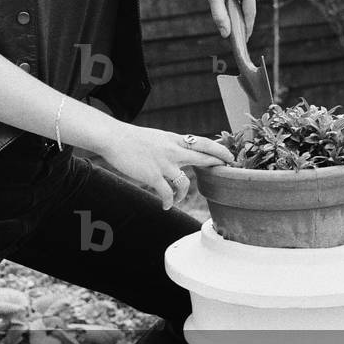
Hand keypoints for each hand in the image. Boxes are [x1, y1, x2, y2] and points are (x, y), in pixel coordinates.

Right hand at [99, 123, 235, 209]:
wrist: (114, 138)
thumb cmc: (132, 138)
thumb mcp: (156, 137)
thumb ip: (169, 144)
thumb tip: (179, 151)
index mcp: (173, 139)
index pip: (202, 142)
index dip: (218, 149)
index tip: (229, 155)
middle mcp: (172, 150)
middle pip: (203, 156)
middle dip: (218, 163)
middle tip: (228, 169)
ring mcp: (164, 163)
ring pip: (185, 182)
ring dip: (183, 194)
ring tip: (176, 199)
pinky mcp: (153, 175)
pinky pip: (167, 193)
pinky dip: (168, 202)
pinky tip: (165, 206)